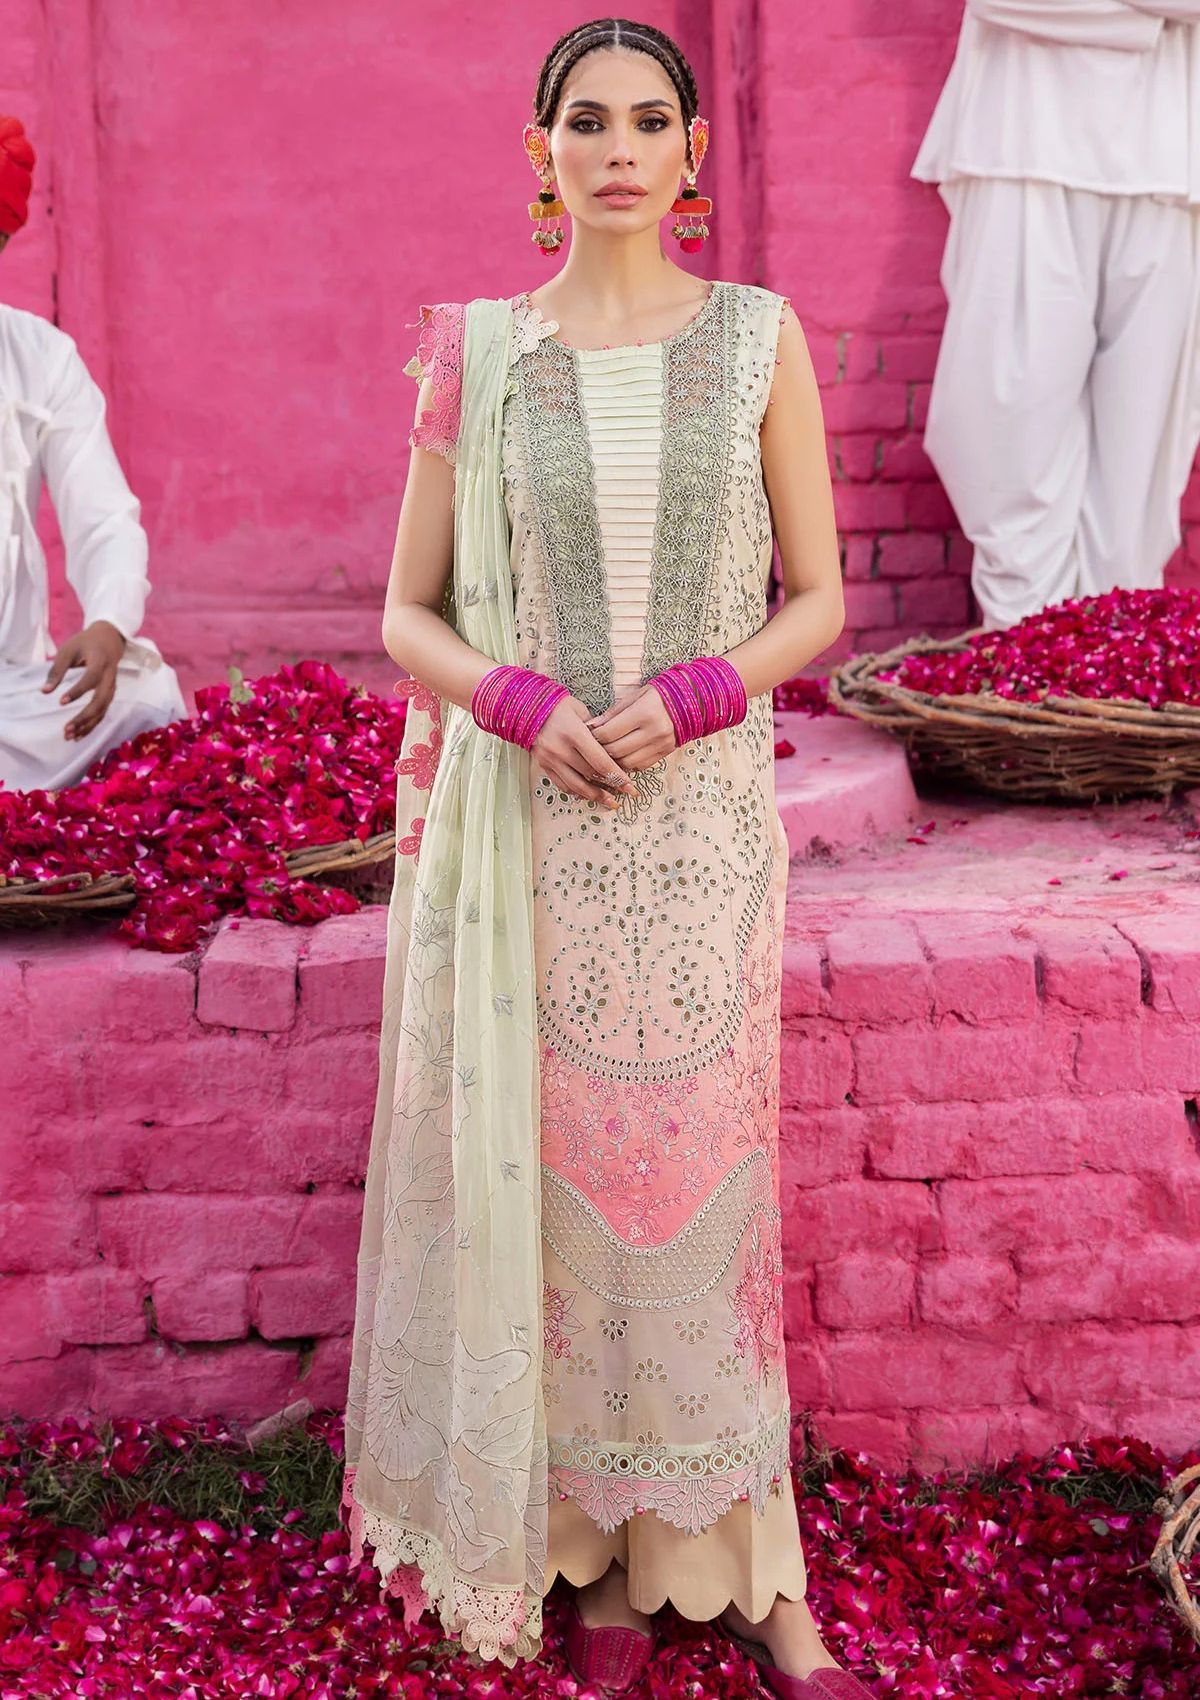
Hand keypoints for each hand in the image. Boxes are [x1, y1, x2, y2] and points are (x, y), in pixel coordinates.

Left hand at [41, 620, 126, 740]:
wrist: (110, 639)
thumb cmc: (86, 643)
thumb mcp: (68, 650)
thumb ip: (57, 670)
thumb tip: (44, 691)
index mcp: (100, 662)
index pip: (91, 679)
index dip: (77, 691)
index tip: (60, 701)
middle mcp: (110, 677)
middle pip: (100, 701)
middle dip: (84, 717)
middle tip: (66, 729)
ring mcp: (112, 687)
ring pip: (102, 710)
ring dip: (87, 725)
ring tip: (69, 736)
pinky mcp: (110, 694)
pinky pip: (103, 712)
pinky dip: (92, 725)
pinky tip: (79, 734)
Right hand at [530, 696, 638, 807]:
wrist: (526, 708)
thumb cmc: (558, 706)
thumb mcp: (581, 711)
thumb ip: (597, 731)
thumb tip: (613, 749)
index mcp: (574, 733)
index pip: (600, 761)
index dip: (617, 776)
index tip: (630, 786)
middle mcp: (561, 749)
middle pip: (590, 775)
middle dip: (611, 786)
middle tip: (626, 793)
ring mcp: (550, 760)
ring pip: (576, 786)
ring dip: (595, 796)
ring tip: (610, 802)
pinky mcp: (544, 766)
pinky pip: (562, 785)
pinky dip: (577, 792)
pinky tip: (588, 795)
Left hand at [585, 682, 677, 769]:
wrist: (692, 702)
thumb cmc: (659, 696)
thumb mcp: (635, 696)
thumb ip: (612, 713)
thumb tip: (591, 727)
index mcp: (644, 713)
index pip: (609, 733)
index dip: (595, 736)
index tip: (590, 733)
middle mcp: (653, 732)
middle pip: (616, 751)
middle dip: (601, 749)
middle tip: (595, 744)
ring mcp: (660, 745)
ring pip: (626, 763)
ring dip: (614, 760)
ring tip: (608, 750)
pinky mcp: (664, 754)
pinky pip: (639, 767)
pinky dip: (628, 763)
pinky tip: (624, 755)